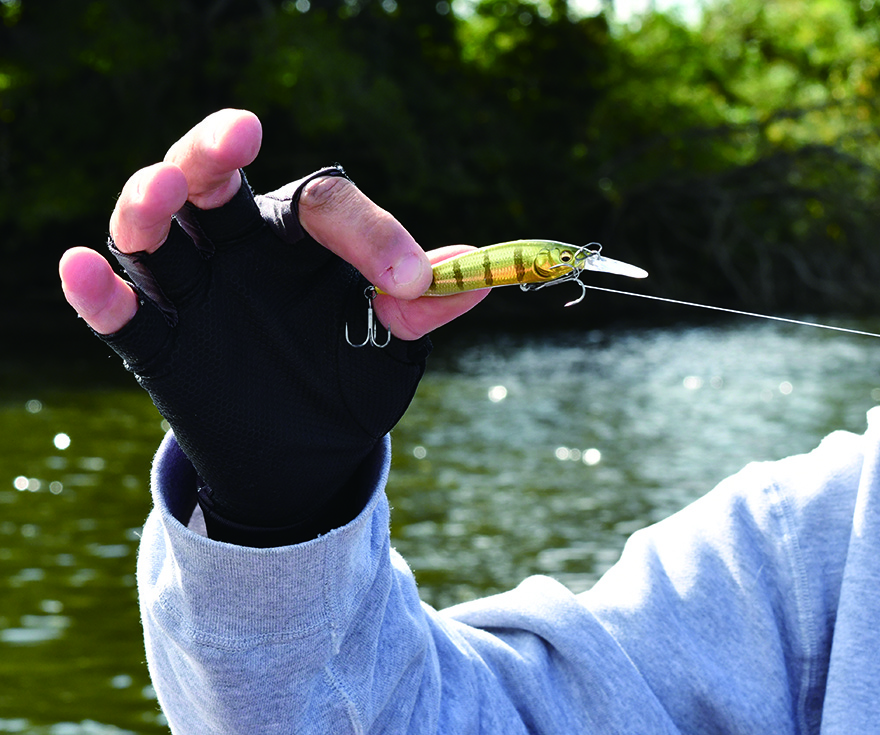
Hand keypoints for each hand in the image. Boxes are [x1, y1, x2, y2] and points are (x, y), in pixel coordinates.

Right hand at [59, 109, 486, 544]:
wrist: (309, 448)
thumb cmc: (350, 375)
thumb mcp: (392, 347)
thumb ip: (421, 311)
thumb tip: (477, 274)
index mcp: (302, 238)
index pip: (323, 205)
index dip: (370, 235)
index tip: (410, 282)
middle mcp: (240, 248)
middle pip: (210, 180)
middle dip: (214, 151)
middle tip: (238, 134)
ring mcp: (196, 294)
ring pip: (153, 233)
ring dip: (148, 206)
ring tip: (161, 191)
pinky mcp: (161, 347)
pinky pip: (121, 314)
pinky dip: (96, 292)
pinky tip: (84, 268)